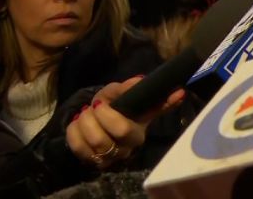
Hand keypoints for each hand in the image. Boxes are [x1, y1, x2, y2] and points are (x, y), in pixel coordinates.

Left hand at [65, 76, 184, 168]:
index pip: (124, 130)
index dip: (108, 116)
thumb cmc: (117, 106)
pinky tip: (77, 125)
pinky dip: (73, 132)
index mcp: (137, 133)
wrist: (100, 119)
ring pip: (89, 144)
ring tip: (84, 113)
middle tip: (93, 105)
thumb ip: (143, 90)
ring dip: (82, 123)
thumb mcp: (126, 93)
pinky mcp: (92, 161)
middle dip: (92, 118)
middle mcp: (124, 149)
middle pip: (102, 139)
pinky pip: (77, 148)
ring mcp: (108, 158)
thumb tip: (179, 92)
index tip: (100, 101)